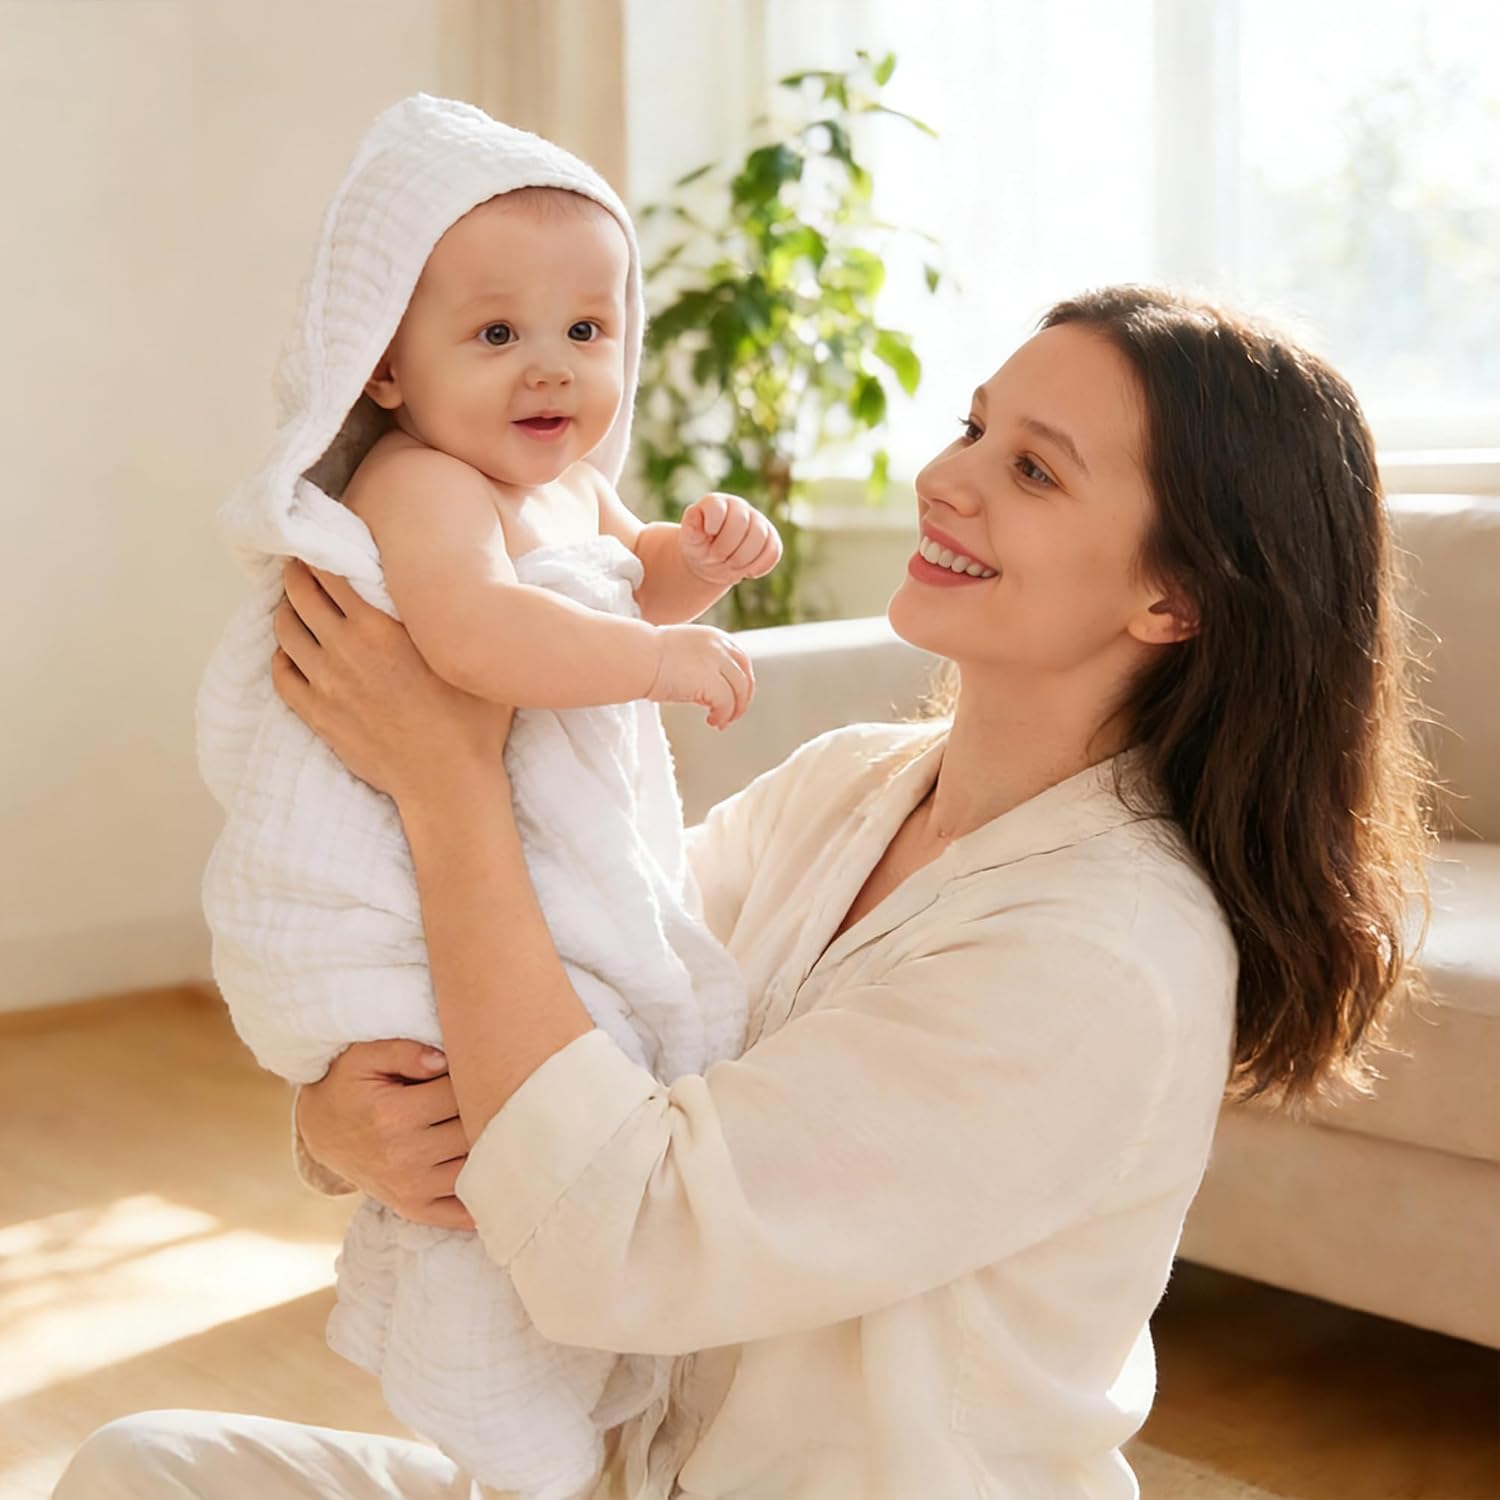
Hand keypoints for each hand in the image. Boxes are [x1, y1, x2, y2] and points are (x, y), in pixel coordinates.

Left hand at [273, 560, 513, 803]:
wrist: (447, 781)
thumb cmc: (472, 720)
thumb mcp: (471, 654)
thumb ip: (453, 615)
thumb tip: (461, 584)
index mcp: (380, 626)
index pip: (331, 571)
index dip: (322, 553)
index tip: (325, 546)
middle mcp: (345, 647)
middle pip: (299, 593)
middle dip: (298, 575)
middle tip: (305, 570)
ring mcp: (326, 682)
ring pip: (284, 630)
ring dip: (288, 612)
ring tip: (298, 607)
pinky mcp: (317, 714)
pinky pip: (281, 675)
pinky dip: (282, 657)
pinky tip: (294, 654)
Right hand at [297, 1040, 474, 1229]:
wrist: (320, 1130)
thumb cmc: (348, 1085)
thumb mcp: (364, 1056)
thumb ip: (405, 1051)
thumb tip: (444, 1061)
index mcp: (394, 1115)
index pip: (460, 1093)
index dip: (473, 1076)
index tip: (474, 1067)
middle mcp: (405, 1156)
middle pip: (472, 1130)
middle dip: (485, 1110)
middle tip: (491, 1095)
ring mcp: (410, 1188)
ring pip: (475, 1167)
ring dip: (490, 1147)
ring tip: (492, 1124)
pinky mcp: (413, 1208)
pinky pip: (460, 1212)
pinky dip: (483, 1198)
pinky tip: (496, 1176)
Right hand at [646, 623, 754, 729]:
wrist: (635, 658)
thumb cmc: (647, 658)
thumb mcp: (682, 653)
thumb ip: (700, 664)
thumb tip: (707, 689)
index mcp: (713, 636)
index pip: (740, 660)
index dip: (742, 681)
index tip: (735, 697)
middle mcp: (719, 646)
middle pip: (744, 676)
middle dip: (742, 699)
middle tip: (732, 716)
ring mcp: (717, 662)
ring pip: (739, 692)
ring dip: (732, 711)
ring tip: (720, 723)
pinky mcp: (711, 681)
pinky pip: (726, 703)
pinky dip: (722, 715)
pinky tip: (711, 721)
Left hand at [679, 493, 781, 585]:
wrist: (713, 561)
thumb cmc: (699, 547)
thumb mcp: (690, 540)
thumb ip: (691, 527)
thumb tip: (694, 512)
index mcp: (716, 502)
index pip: (718, 507)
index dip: (714, 523)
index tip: (708, 535)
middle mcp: (739, 507)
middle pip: (741, 523)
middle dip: (726, 548)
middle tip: (716, 557)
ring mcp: (758, 521)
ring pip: (760, 537)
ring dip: (743, 559)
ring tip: (731, 565)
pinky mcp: (771, 538)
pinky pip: (774, 551)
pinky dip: (760, 565)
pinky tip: (748, 572)